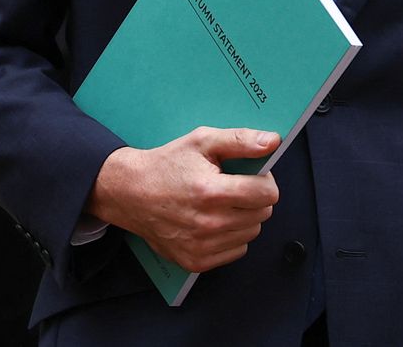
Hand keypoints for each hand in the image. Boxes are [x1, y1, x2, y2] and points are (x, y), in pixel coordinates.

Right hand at [86, 127, 280, 272]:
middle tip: (231, 187)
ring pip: (251, 233)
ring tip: (219, 204)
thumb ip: (240, 140)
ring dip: (243, 217)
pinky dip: (231, 236)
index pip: (267, 194)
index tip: (250, 176)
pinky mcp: (196, 261)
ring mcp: (202, 246)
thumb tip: (273, 141)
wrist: (129, 193)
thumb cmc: (166, 165)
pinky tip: (212, 221)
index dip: (264, 181)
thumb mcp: (201, 141)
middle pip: (262, 214)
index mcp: (210, 191)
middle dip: (253, 198)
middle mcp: (208, 223)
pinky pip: (236, 251)